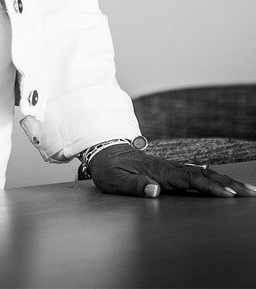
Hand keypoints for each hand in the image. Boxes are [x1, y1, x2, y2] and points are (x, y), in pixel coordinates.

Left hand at [89, 143, 255, 198]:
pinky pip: (195, 174)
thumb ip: (134, 186)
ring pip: (203, 173)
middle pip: (204, 175)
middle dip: (228, 183)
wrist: (103, 151)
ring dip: (224, 181)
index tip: (228, 194)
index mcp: (159, 171)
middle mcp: (169, 168)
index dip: (210, 188)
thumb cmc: (109, 168)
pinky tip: (224, 184)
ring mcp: (171, 168)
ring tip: (245, 190)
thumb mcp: (115, 180)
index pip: (190, 180)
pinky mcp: (170, 171)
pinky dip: (213, 179)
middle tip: (250, 193)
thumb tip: (156, 191)